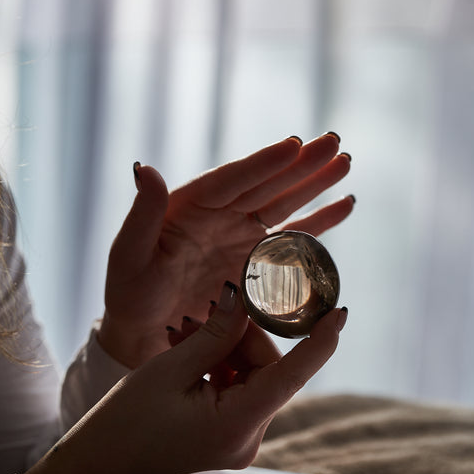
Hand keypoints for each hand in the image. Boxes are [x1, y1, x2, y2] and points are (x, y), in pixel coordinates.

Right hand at [20, 285, 347, 473]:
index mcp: (237, 425)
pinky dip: (218, 366)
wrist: (97, 467)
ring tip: (185, 332)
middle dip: (242, 337)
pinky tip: (190, 350)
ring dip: (225, 349)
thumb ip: (214, 336)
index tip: (341, 312)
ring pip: (251, 377)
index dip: (320, 342)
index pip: (292, 376)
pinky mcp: (226, 435)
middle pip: (267, 370)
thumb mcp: (169, 370)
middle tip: (208, 313)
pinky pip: (236, 390)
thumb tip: (241, 301)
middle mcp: (246, 437)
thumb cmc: (124, 424)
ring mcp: (237, 439)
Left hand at [98, 133, 352, 366]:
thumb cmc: (129, 293)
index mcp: (190, 205)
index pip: (233, 179)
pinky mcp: (256, 261)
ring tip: (344, 163)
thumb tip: (145, 168)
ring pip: (285, 205)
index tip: (293, 145)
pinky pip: (293, 239)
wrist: (144, 329)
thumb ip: (142, 214)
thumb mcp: (128, 254)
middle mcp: (220, 214)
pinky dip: (319, 224)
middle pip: (267, 184)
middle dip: (302, 165)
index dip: (264, 163)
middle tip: (334, 144)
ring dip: (316, 185)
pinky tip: (345, 206)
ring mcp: (240, 236)